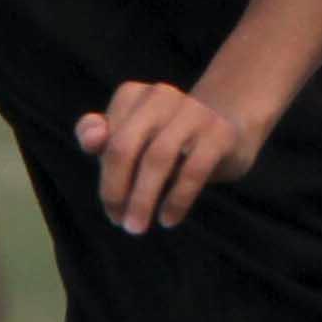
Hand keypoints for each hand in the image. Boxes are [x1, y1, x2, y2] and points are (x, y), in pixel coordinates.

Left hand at [75, 82, 257, 234]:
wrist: (229, 131)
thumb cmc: (165, 139)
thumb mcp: (127, 138)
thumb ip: (95, 135)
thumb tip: (92, 141)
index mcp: (132, 95)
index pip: (102, 138)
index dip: (105, 178)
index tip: (112, 208)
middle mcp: (160, 96)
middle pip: (123, 147)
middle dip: (115, 190)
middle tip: (119, 223)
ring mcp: (192, 111)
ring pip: (157, 158)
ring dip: (143, 199)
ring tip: (137, 227)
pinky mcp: (220, 131)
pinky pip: (193, 170)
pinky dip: (177, 199)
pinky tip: (168, 220)